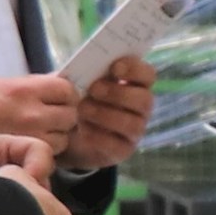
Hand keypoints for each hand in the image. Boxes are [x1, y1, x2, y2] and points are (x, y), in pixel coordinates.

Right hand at [0, 73, 80, 155]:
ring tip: (43, 132)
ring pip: (64, 138)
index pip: (67, 89)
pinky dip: (47, 150)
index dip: (68, 93)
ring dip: (58, 135)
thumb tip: (59, 82)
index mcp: (26, 90)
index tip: (62, 97)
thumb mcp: (4, 83)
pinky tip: (35, 144)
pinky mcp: (23, 153)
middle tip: (54, 116)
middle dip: (65, 115)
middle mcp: (32, 113)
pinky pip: (49, 153)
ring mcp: (30, 136)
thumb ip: (35, 84)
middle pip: (70, 115)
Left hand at [68, 55, 155, 170]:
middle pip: (144, 100)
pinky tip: (83, 130)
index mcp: (136, 85)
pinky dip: (99, 136)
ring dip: (106, 115)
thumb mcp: (80, 81)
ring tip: (82, 109)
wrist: (67, 132)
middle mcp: (141, 108)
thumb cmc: (78, 98)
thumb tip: (85, 64)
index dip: (135, 70)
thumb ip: (87, 72)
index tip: (114, 67)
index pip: (148, 75)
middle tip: (94, 89)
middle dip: (118, 94)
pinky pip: (117, 145)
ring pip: (132, 123)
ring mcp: (135, 130)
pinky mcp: (123, 150)